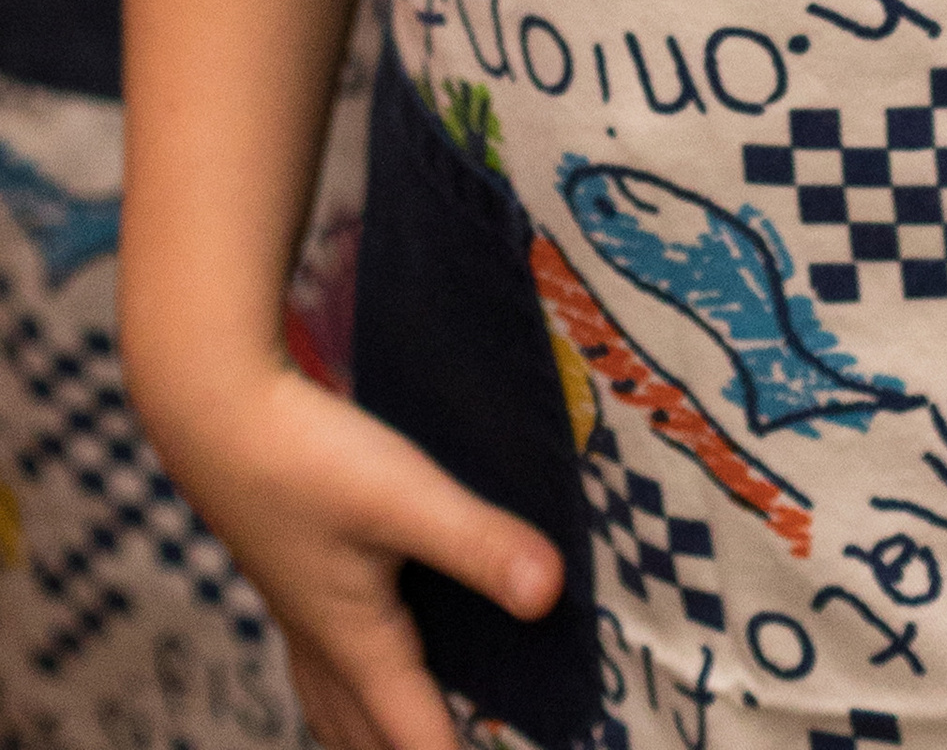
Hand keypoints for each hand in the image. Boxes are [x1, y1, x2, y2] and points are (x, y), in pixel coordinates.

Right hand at [138, 352, 557, 749]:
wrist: (213, 412)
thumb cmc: (306, 457)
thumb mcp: (406, 498)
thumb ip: (480, 544)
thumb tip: (551, 597)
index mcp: (358, 645)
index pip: (416, 739)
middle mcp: (325, 644)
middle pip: (369, 740)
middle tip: (450, 745)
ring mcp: (301, 612)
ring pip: (337, 708)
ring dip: (373, 734)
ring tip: (405, 734)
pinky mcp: (292, 574)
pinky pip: (324, 664)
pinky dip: (351, 688)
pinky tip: (364, 652)